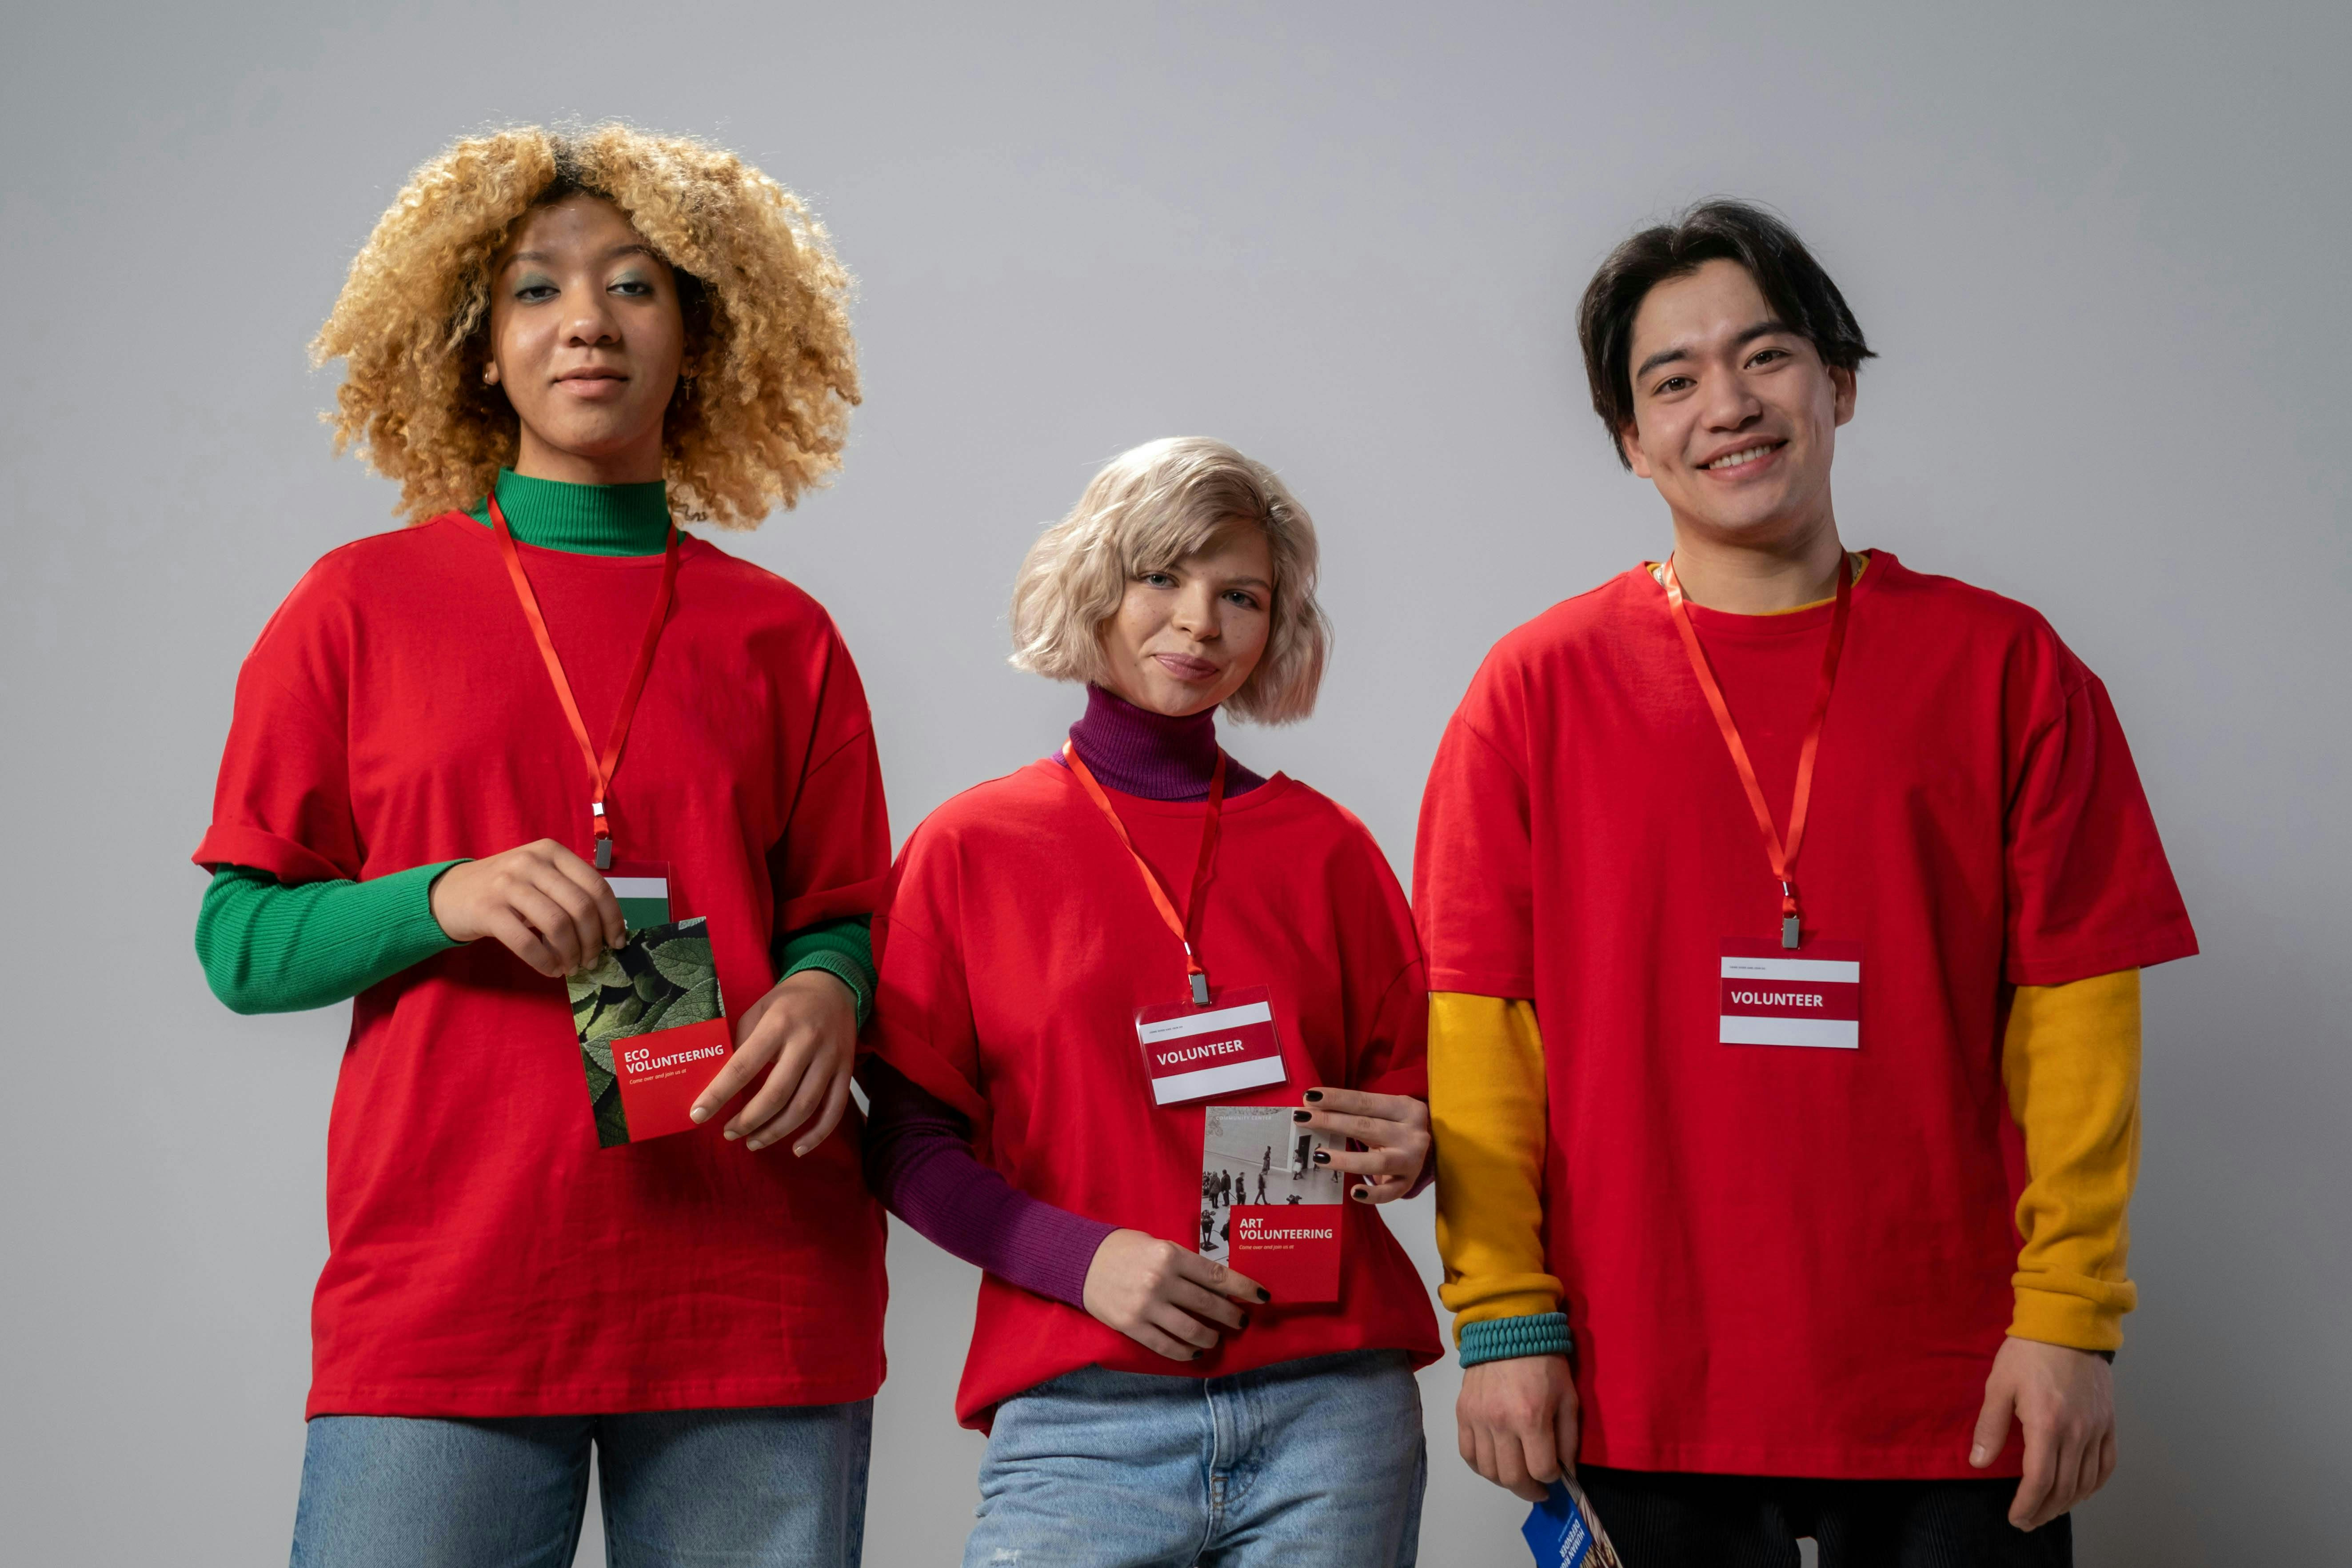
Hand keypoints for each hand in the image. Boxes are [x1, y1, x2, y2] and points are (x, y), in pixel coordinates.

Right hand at [429, 840, 623, 976]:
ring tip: (571, 967)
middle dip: (592, 941)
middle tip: (591, 961)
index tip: (616, 942)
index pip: (596, 886)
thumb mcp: (539, 877)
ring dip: (571, 954)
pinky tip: (551, 970)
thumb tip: (608, 929)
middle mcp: (531, 862)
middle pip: (580, 907)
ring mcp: (508, 884)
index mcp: (551, 851)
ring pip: (557, 926)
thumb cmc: (505, 889)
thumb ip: (570, 891)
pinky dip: (545, 962)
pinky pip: (528, 943)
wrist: (449, 893)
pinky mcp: (488, 910)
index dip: (612, 919)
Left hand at [688, 969, 857, 1153]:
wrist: (835, 985)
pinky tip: (797, 1149)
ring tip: (753, 1142)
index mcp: (778, 1024)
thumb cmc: (788, 1001)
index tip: (698, 1115)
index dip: (718, 1094)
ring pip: (804, 1107)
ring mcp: (831, 1057)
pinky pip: (835, 1109)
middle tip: (729, 1133)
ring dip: (775, 1132)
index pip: (743, 1066)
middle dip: (748, 1120)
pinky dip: (817, 1135)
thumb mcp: (758, 1010)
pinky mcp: (847, 1069)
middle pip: (776, 1094)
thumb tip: (720, 1081)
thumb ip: (741, 1042)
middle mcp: (807, 1041)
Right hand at [1080, 1229, 1266, 1361]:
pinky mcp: (1132, 1326)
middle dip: (1232, 1316)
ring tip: (1216, 1337)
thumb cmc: (1124, 1249)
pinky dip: (1186, 1353)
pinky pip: (1167, 1346)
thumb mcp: (1158, 1245)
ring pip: (1192, 1330)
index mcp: (1171, 1255)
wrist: (1081, 1261)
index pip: (1217, 1275)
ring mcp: (1146, 1306)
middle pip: (1209, 1305)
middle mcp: (1161, 1281)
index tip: (1262, 1297)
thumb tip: (1219, 1284)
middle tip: (1241, 1321)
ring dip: (1211, 1337)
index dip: (1244, 1288)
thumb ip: (1185, 1264)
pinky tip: (1195, 1352)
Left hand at [1294, 1086, 1430, 1202]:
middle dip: (1331, 1121)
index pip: (1366, 1102)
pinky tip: (1354, 1192)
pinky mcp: (1408, 1183)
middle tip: (1302, 1119)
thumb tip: (1313, 1108)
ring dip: (1346, 1159)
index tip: (1309, 1097)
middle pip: (1367, 1127)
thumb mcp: (1385, 1113)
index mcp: (1406, 1108)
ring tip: (1319, 1156)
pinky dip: (1373, 1194)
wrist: (1432, 1149)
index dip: (1337, 1099)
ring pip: (1378, 1162)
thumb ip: (1358, 1111)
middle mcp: (1413, 1133)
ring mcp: (1412, 1161)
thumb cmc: (1397, 1127)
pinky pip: (1390, 1192)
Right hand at [1459, 1354, 1578, 1501]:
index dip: (1552, 1479)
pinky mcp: (1462, 1413)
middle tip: (1538, 1487)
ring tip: (1518, 1475)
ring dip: (1506, 1481)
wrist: (1508, 1330)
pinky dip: (1481, 1467)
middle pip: (1512, 1478)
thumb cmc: (1544, 1363)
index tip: (1556, 1474)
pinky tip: (1495, 1464)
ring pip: (1488, 1471)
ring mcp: (1477, 1419)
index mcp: (1530, 1417)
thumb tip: (1566, 1471)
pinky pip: (1467, 1453)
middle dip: (1529, 1490)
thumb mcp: (1568, 1398)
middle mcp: (1500, 1422)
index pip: (1541, 1470)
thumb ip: (1568, 1439)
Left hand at [1970, 1335, 2116, 1529]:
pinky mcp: (2109, 1422)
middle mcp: (2076, 1433)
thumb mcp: (1998, 1386)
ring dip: (2068, 1503)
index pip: (2038, 1481)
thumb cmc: (2028, 1352)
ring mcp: (2096, 1428)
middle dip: (2043, 1510)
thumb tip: (1978, 1462)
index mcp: (2046, 1425)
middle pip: (2063, 1487)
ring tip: (2048, 1511)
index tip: (2016, 1517)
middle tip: (2027, 1520)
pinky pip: (2107, 1464)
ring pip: (2086, 1481)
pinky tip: (2081, 1492)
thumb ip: (1989, 1427)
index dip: (2026, 1505)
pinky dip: (2095, 1485)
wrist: (2067, 1324)